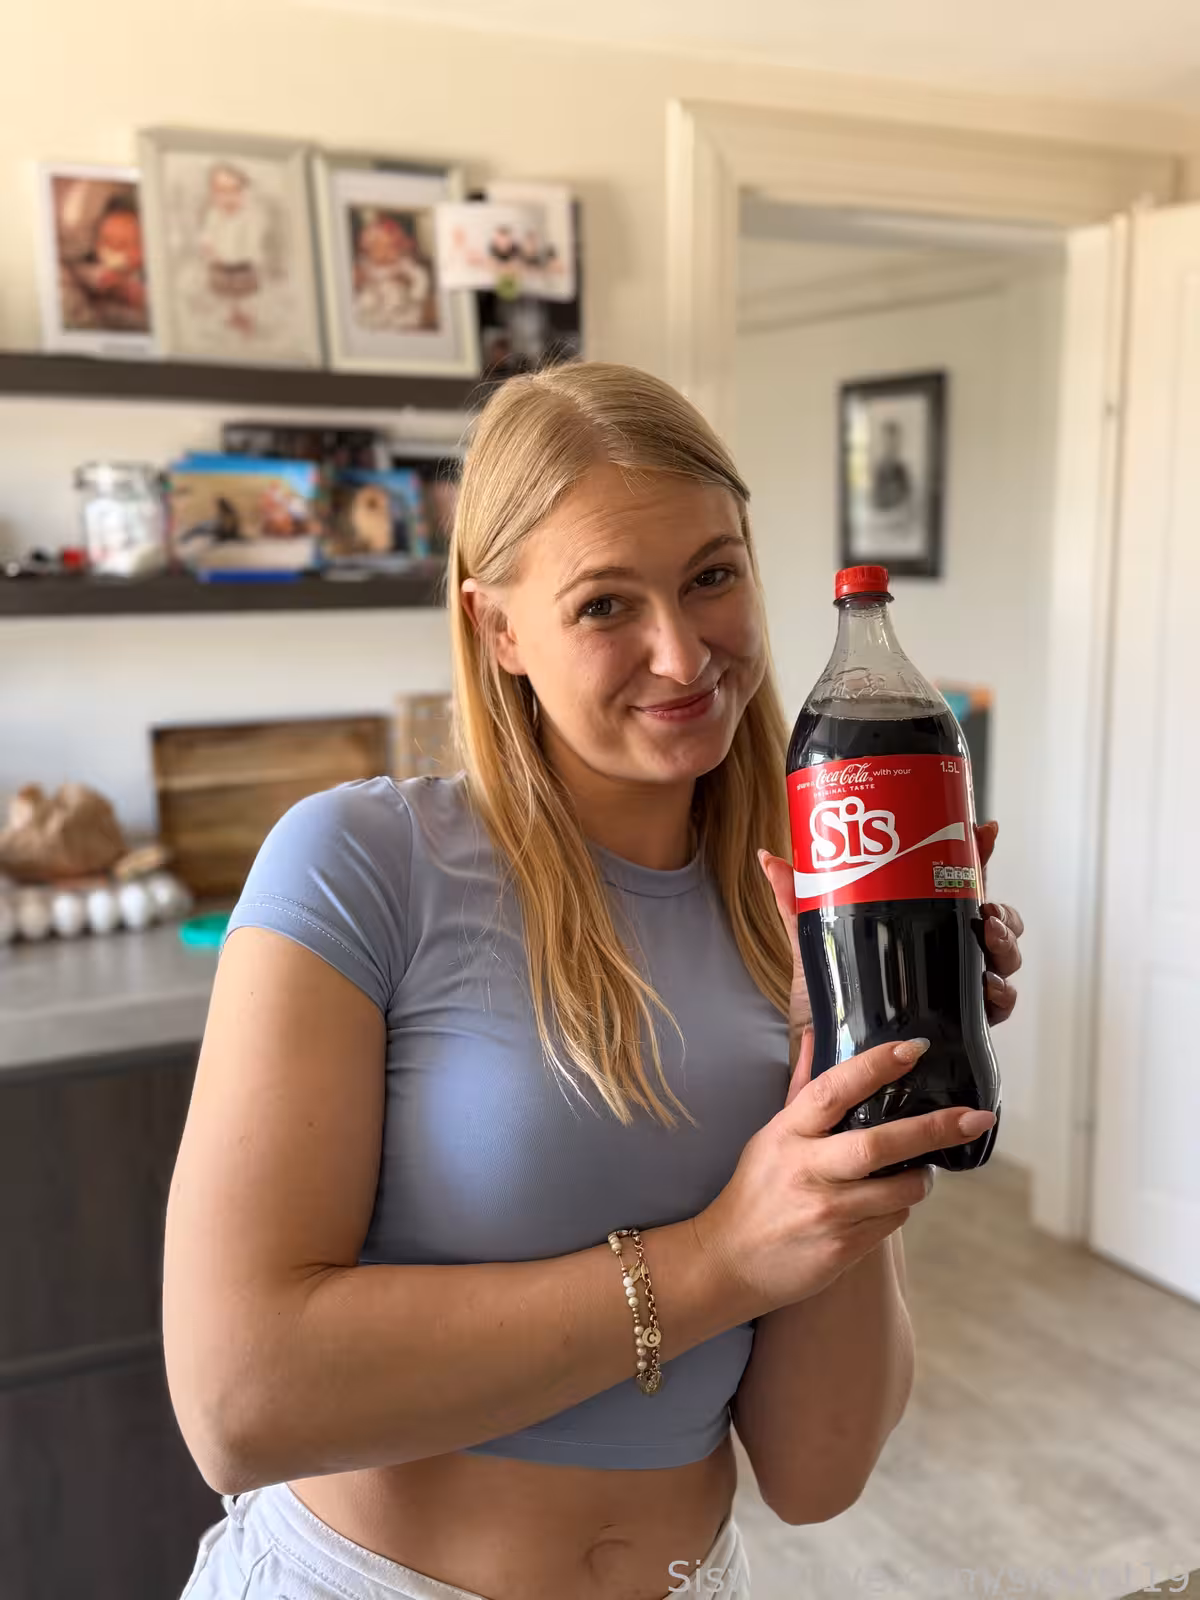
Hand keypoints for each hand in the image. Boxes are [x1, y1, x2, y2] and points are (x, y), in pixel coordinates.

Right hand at [692, 1034, 995, 1316]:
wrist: (728, 1262)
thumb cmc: (755, 1191)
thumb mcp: (770, 1136)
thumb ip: (800, 1090)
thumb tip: (815, 1034)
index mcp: (787, 1134)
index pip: (834, 1090)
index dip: (875, 1066)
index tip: (915, 1048)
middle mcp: (806, 1170)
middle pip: (879, 1145)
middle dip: (934, 1129)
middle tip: (976, 1117)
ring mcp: (825, 1213)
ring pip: (899, 1189)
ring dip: (920, 1177)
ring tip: (920, 1170)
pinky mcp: (841, 1249)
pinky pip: (893, 1221)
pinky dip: (899, 1207)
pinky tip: (886, 1203)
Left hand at [757, 818, 1022, 1053]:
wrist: (830, 1054)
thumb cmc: (826, 998)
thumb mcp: (812, 940)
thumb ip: (796, 899)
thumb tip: (768, 858)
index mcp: (917, 921)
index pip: (957, 879)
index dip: (977, 852)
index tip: (984, 831)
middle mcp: (944, 949)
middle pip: (994, 919)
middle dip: (1002, 910)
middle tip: (986, 910)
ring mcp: (957, 983)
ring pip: (1002, 957)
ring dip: (1006, 945)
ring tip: (988, 939)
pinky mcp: (962, 1020)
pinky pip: (996, 1005)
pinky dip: (1000, 994)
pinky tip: (987, 988)